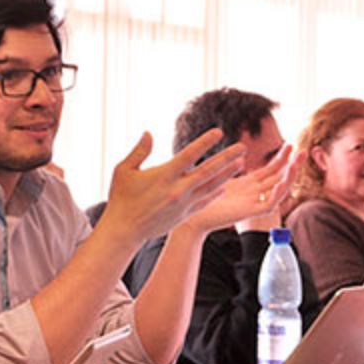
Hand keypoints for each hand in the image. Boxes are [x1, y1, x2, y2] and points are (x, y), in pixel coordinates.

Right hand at [99, 129, 244, 247]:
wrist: (125, 230)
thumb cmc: (121, 198)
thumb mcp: (123, 170)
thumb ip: (139, 151)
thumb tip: (148, 133)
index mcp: (164, 175)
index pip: (189, 155)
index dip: (205, 142)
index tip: (218, 132)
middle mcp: (178, 189)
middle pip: (208, 170)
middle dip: (227, 157)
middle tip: (243, 147)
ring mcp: (184, 203)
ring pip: (211, 186)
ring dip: (227, 174)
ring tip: (241, 164)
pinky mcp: (184, 215)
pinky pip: (205, 201)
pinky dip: (216, 192)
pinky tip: (225, 185)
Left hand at [185, 146, 302, 235]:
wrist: (191, 217)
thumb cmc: (200, 196)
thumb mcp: (219, 176)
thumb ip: (230, 167)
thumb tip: (238, 155)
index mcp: (248, 184)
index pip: (271, 169)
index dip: (281, 157)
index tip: (289, 144)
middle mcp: (254, 193)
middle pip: (280, 177)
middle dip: (293, 164)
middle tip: (304, 151)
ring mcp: (253, 203)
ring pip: (278, 190)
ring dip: (289, 176)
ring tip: (296, 163)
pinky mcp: (249, 213)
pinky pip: (269, 204)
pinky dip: (277, 194)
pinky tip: (281, 182)